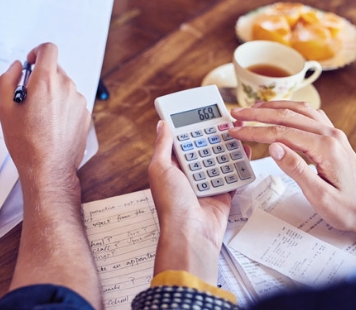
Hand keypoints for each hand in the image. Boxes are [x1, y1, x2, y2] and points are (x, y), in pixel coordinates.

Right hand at [0, 43, 90, 188]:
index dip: (37, 52)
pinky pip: (72, 103)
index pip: (48, 49)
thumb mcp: (5, 109)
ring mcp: (79, 102)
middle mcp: (67, 88)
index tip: (31, 63)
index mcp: (47, 82)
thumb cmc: (26, 143)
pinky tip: (52, 126)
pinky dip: (62, 108)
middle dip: (42, 79)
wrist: (49, 169)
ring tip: (40, 118)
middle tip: (29, 100)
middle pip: (55, 70)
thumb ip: (8, 79)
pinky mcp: (85, 115)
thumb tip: (18, 67)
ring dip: (53, 95)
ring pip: (64, 88)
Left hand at [148, 120, 235, 283]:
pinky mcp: (222, 194)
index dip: (191, 128)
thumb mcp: (161, 169)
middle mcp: (188, 175)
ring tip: (238, 133)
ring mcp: (206, 184)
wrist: (191, 233)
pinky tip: (245, 153)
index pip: (182, 142)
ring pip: (220, 160)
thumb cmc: (172, 204)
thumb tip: (161, 125)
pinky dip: (240, 166)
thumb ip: (163, 146)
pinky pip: (233, 176)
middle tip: (227, 122)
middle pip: (204, 149)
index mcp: (172, 167)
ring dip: (229, 148)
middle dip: (214, 136)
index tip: (202, 114)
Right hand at [229, 101, 355, 232]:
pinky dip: (289, 109)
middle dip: (258, 114)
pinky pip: (309, 115)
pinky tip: (279, 111)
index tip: (236, 130)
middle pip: (287, 115)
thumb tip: (273, 147)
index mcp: (325, 148)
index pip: (281, 133)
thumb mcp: (320, 196)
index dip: (254, 131)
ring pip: (299, 110)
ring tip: (252, 109)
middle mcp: (330, 135)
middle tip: (237, 114)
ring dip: (273, 107)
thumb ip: (296, 169)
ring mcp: (333, 134)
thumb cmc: (348, 208)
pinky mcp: (332, 138)